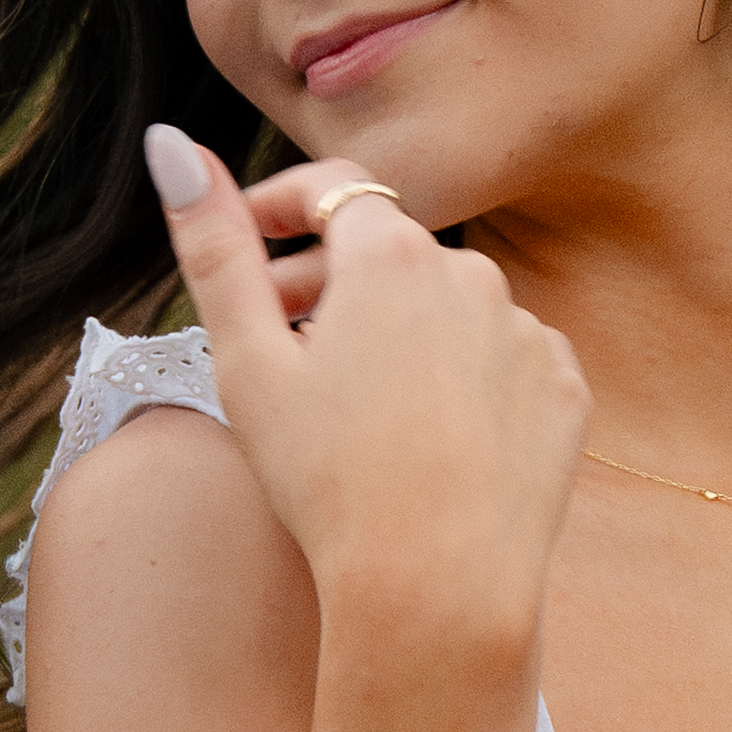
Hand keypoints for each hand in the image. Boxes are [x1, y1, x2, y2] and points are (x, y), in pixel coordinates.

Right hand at [142, 129, 585, 658]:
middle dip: (332, 281)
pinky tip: (425, 439)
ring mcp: (527, 332)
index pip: (331, 190)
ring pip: (447, 308)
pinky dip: (462, 379)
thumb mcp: (246, 359)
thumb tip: (168, 142)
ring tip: (353, 407)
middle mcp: (473, 272)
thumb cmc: (326, 477)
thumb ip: (213, 244)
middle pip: (388, 252)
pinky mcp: (563, 390)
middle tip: (278, 343)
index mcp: (391, 251)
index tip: (246, 253)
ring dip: (399, 332)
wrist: (437, 588)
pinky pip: (503, 360)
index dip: (278, 213)